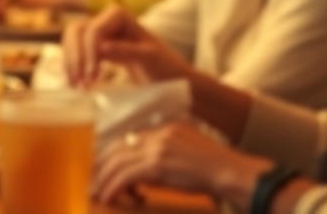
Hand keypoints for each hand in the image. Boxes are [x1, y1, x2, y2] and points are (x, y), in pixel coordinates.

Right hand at [62, 7, 191, 87]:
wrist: (172, 79)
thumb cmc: (165, 67)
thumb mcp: (150, 58)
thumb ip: (127, 51)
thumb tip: (101, 47)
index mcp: (118, 16)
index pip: (93, 30)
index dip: (88, 52)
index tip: (91, 76)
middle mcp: (105, 20)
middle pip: (76, 32)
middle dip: (74, 57)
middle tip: (79, 83)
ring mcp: (100, 33)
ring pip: (72, 41)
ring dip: (70, 62)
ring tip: (76, 86)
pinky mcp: (97, 48)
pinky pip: (77, 52)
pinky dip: (72, 66)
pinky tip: (74, 82)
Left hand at [94, 123, 270, 204]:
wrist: (231, 173)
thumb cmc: (214, 169)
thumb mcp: (186, 151)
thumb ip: (165, 153)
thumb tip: (142, 173)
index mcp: (164, 128)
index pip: (128, 139)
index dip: (112, 155)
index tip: (103, 169)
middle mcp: (158, 133)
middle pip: (117, 148)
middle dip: (102, 167)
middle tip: (94, 182)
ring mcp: (157, 147)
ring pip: (117, 162)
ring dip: (105, 180)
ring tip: (99, 194)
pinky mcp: (157, 164)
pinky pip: (125, 176)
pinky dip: (114, 188)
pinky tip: (110, 198)